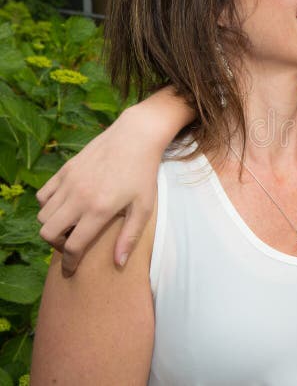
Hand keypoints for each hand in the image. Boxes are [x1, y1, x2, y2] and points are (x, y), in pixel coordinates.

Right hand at [36, 104, 164, 275]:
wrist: (135, 137)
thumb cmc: (144, 174)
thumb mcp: (143, 207)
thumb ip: (129, 237)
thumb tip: (118, 264)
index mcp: (99, 209)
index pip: (73, 245)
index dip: (70, 262)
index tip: (71, 269)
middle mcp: (78, 197)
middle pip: (48, 233)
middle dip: (57, 245)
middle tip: (72, 244)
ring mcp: (69, 182)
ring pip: (42, 215)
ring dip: (52, 226)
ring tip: (71, 226)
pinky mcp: (64, 170)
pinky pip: (42, 196)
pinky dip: (48, 206)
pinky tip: (66, 206)